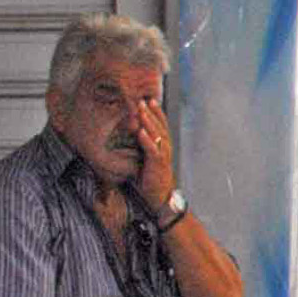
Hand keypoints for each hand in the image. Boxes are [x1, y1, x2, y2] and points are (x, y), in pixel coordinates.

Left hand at [129, 99, 177, 214]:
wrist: (160, 196)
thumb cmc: (151, 179)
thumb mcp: (147, 161)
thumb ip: (142, 148)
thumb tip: (132, 137)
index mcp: (163, 146)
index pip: (161, 125)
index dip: (156, 112)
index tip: (149, 100)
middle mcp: (166, 147)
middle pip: (159, 125)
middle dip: (151, 112)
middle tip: (143, 100)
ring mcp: (163, 155)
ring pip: (157, 134)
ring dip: (148, 121)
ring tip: (141, 110)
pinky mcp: (157, 163)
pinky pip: (152, 149)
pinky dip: (146, 139)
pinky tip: (140, 131)